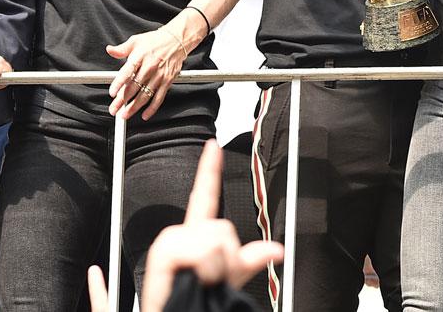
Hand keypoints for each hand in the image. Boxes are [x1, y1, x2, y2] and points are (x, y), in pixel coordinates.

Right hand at [86, 140, 282, 311]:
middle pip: (224, 228)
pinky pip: (204, 250)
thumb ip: (249, 261)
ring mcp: (172, 241)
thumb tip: (277, 250)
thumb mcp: (228, 280)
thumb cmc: (194, 301)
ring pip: (217, 240)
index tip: (214, 146)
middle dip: (228, 258)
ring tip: (200, 282)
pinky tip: (192, 280)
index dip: (210, 170)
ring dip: (217, 268)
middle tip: (210, 279)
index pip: (205, 197)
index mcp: (197, 236)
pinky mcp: (165, 250)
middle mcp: (183, 235)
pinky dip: (206, 270)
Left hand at [106, 25, 188, 120]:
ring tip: (125, 115)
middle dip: (122, 100)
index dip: (119, 83)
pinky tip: (145, 115)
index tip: (112, 93)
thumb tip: (110, 50)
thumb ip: (122, 49)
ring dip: (134, 107)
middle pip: (134, 87)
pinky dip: (152, 108)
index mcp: (140, 56)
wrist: (177, 40)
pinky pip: (159, 97)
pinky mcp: (167, 81)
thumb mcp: (136, 40)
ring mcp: (159, 75)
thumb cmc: (156, 41)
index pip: (127, 71)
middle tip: (113, 109)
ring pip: (145, 95)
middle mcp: (150, 67)